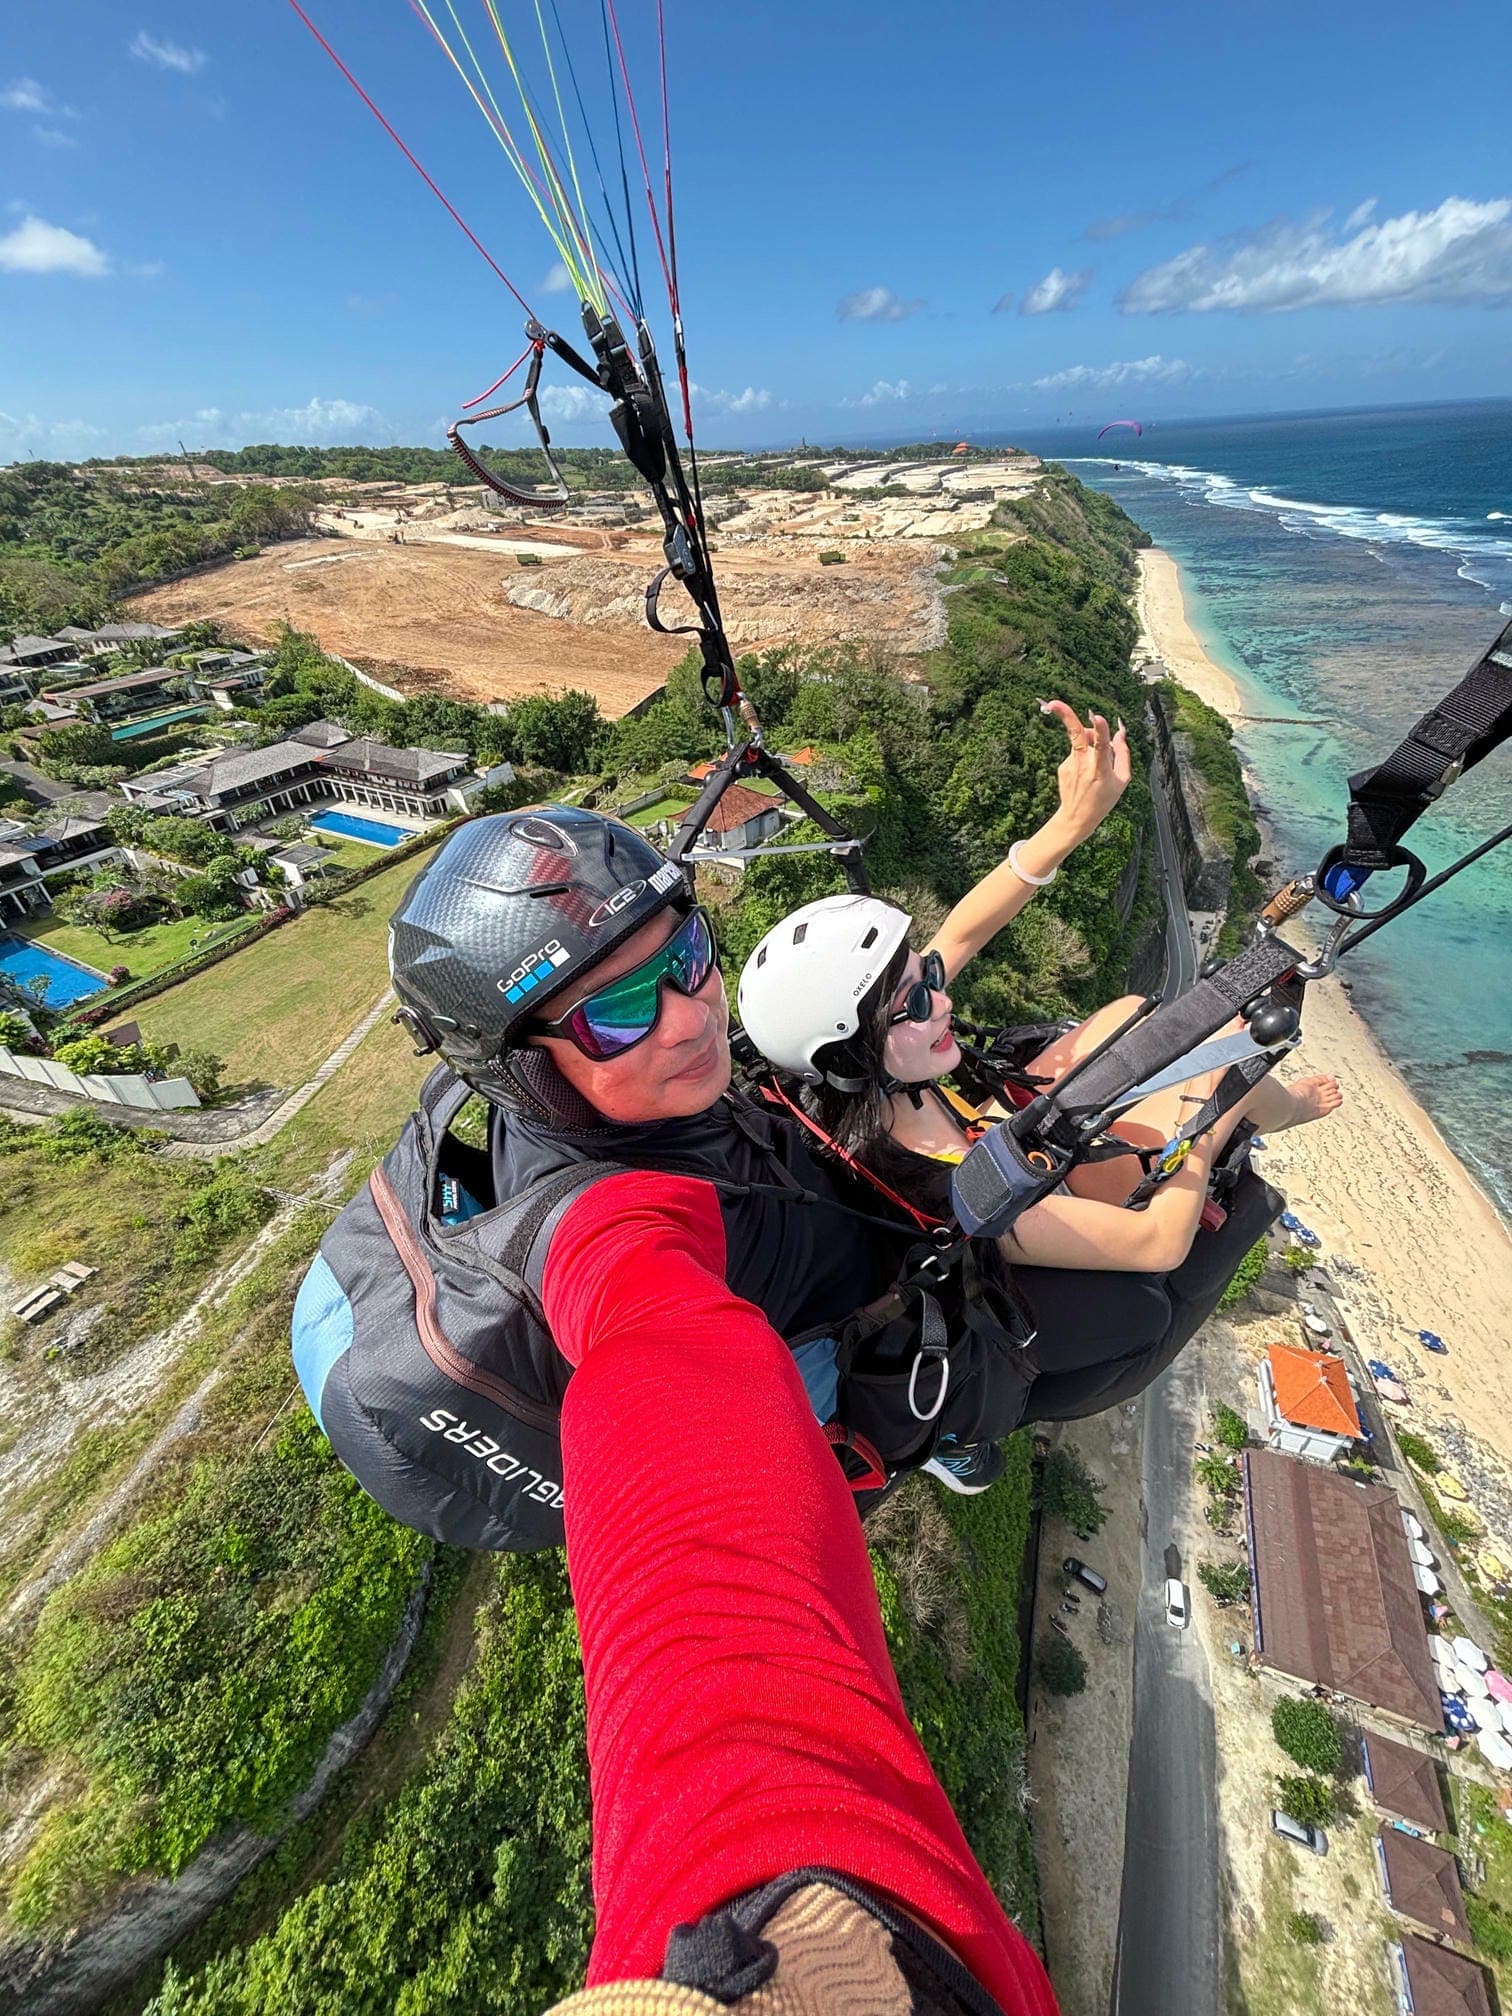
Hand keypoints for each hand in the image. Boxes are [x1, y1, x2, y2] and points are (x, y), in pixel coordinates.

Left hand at [1041, 700, 1130, 845]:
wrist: (1076, 818)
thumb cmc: (1103, 799)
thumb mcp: (1122, 780)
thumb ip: (1124, 754)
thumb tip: (1120, 732)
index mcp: (1100, 769)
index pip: (1101, 745)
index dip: (1101, 730)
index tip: (1098, 717)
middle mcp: (1083, 765)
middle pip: (1078, 732)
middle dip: (1066, 715)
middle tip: (1054, 705)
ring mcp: (1070, 765)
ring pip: (1081, 740)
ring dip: (1090, 742)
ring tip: (1097, 764)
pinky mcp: (1063, 766)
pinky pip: (1077, 752)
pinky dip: (1084, 757)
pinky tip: (1086, 774)